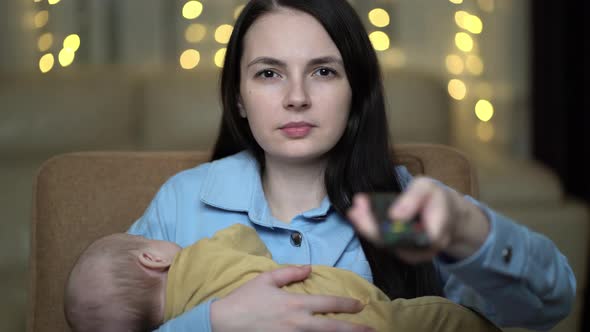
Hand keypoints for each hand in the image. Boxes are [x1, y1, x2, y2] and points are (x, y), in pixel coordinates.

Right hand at [210, 265, 372, 331]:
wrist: (225, 323)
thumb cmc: (245, 299)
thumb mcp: (266, 279)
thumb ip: (290, 272)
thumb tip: (310, 268)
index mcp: (295, 303)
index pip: (328, 303)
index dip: (347, 304)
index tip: (360, 305)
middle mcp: (298, 323)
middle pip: (333, 327)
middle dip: (354, 329)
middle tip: (371, 330)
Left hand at [347, 177, 489, 262]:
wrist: (446, 212)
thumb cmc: (436, 198)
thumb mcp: (428, 189)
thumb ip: (413, 199)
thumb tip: (394, 215)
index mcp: (434, 236)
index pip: (406, 238)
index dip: (384, 228)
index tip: (366, 210)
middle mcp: (421, 250)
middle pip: (391, 244)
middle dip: (369, 227)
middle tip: (354, 211)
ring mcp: (411, 253)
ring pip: (385, 244)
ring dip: (366, 227)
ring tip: (353, 211)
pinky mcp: (402, 250)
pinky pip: (384, 241)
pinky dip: (370, 228)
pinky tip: (359, 215)